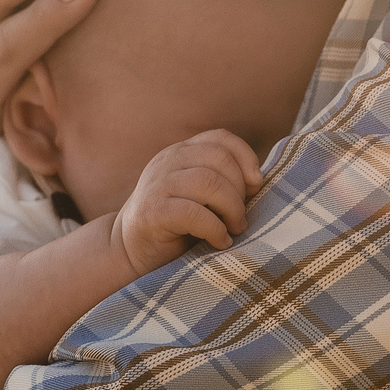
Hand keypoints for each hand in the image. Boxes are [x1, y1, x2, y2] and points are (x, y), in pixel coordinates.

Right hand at [108, 130, 265, 278]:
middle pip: (219, 158)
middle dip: (240, 189)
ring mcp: (157, 185)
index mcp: (182, 152)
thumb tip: (259, 180)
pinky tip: (220, 241)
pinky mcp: (152, 213)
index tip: (256, 185)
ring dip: (231, 208)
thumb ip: (222, 181)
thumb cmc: (176, 224)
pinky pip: (193, 213)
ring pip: (208, 182)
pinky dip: (215, 229)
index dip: (246, 157)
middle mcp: (168, 161)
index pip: (220, 138)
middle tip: (241, 217)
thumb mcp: (200, 195)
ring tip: (235, 228)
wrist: (130, 251)